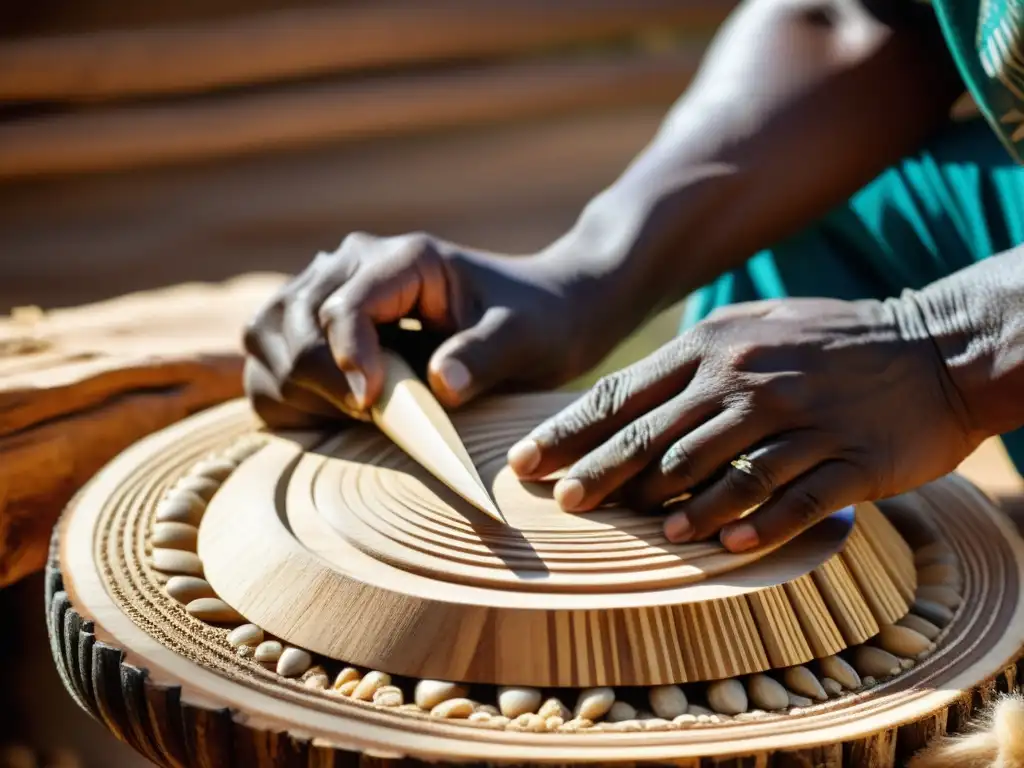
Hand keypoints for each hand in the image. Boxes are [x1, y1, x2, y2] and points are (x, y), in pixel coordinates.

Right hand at [243, 232, 614, 428]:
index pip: (345, 304)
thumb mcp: (526, 339)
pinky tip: (326, 409)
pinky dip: (281, 388)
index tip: (370, 403)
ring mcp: (330, 290)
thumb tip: (441, 384)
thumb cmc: (539, 322)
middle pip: (293, 321)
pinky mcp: (319, 323)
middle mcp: (354, 264)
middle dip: (318, 378)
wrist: (543, 313)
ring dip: (292, 382)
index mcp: (405, 259)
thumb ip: (485, 356)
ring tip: (348, 412)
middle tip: (369, 416)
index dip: (347, 357)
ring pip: (265, 333)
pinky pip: (267, 353)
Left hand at [506, 297, 979, 551]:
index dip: (570, 431)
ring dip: (675, 505)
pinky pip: (793, 498)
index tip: (526, 461)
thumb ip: (690, 362)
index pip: (624, 394)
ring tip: (645, 531)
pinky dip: (756, 523)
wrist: (936, 347)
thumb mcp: (751, 327)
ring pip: (718, 470)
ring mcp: (799, 420)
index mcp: (713, 347)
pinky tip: (726, 546)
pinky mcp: (848, 458)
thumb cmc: (827, 341)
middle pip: (654, 437)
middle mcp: (747, 381)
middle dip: (599, 474)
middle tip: (562, 503)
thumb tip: (627, 406)